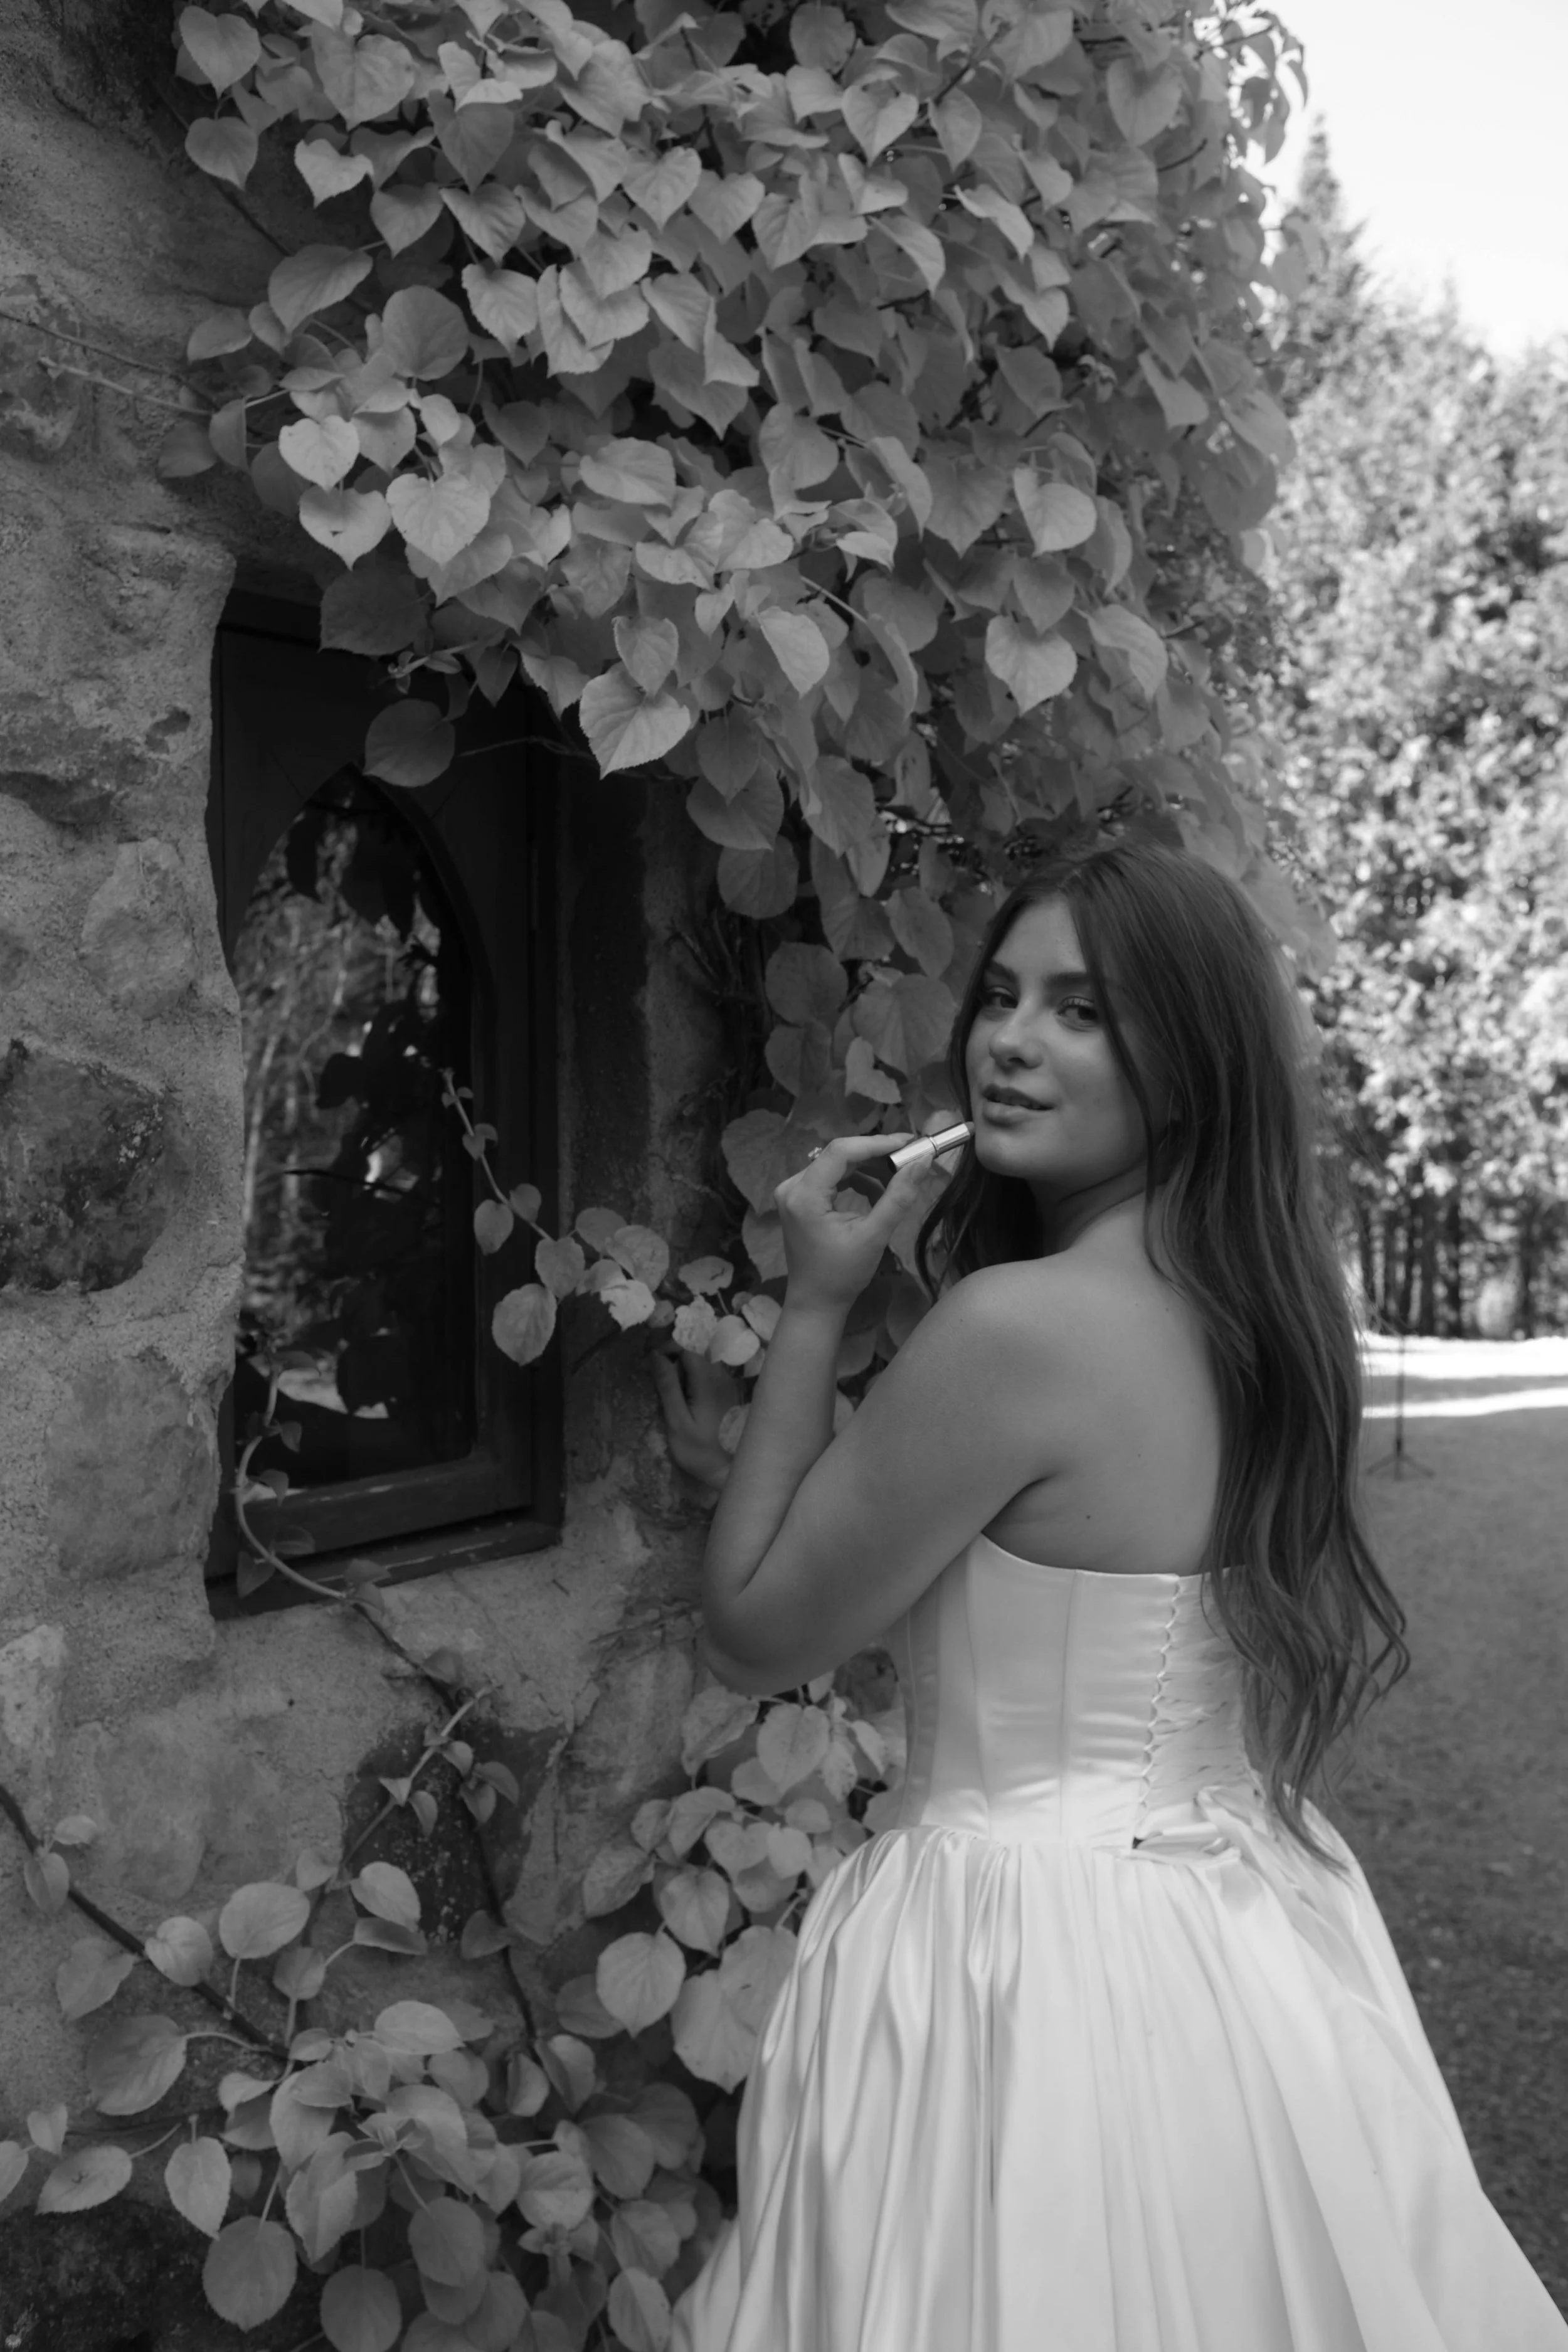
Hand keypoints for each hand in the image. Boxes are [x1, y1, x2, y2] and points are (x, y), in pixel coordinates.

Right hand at [651, 1347, 740, 1496]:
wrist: (729, 1470)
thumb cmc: (699, 1450)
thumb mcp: (677, 1421)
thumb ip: (667, 1386)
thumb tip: (655, 1355)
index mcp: (708, 1380)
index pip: (688, 1345)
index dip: (668, 1347)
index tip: (652, 1362)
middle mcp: (722, 1375)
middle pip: (696, 1348)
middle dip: (675, 1355)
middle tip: (659, 1376)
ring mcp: (727, 1382)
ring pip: (703, 1358)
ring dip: (684, 1365)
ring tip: (671, 1387)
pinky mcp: (728, 1391)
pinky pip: (709, 1370)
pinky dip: (694, 1374)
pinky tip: (686, 1395)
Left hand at [773, 1132, 926, 1312]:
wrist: (816, 1301)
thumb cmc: (842, 1275)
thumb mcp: (874, 1236)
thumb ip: (898, 1197)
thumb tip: (922, 1162)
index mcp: (804, 1196)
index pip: (841, 1151)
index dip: (877, 1143)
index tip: (909, 1144)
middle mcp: (792, 1187)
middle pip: (839, 1155)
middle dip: (876, 1155)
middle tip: (910, 1158)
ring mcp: (793, 1192)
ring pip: (836, 1164)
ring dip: (868, 1168)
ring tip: (897, 1179)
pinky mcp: (799, 1199)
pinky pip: (831, 1177)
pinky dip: (856, 1180)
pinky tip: (877, 1193)